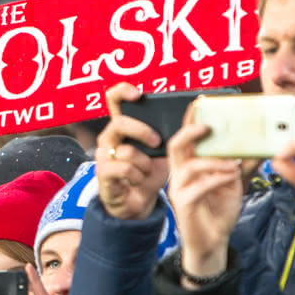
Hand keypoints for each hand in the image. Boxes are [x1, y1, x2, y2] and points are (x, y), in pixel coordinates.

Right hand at [94, 82, 169, 220]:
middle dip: (141, 131)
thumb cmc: (149, 172)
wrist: (137, 202)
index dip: (123, 91)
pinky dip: (136, 175)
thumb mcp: (163, 150)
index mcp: (122, 127)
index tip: (138, 94)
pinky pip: (123, 168)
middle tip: (156, 141)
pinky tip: (138, 180)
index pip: (114, 99)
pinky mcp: (103, 173)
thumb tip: (191, 116)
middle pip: (119, 123)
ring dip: (144, 163)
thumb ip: (170, 134)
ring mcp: (103, 155)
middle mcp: (108, 137)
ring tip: (146, 171)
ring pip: (126, 151)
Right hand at [166, 115, 244, 282]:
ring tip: (233, 162)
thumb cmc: (220, 210)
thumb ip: (244, 163)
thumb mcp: (235, 182)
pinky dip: (215, 179)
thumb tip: (262, 144)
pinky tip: (230, 177)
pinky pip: (197, 187)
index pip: (186, 136)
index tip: (203, 102)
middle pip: (175, 145)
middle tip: (209, 126)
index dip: (191, 118)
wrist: (213, 242)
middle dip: (191, 131)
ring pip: (187, 165)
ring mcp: (178, 189)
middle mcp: (179, 173)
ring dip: (212, 160)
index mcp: (189, 164)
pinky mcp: (183, 204)